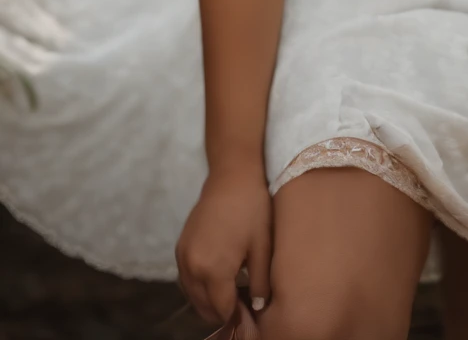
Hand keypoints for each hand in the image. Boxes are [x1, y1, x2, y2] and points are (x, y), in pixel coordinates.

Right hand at [175, 164, 272, 326]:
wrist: (232, 176)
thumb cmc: (252, 209)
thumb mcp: (262, 247)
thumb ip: (259, 283)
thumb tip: (258, 307)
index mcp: (213, 270)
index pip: (222, 309)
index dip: (237, 315)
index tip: (250, 311)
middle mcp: (192, 267)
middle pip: (203, 307)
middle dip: (221, 311)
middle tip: (242, 303)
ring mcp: (182, 257)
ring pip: (191, 295)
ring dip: (208, 300)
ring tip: (231, 293)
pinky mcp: (179, 247)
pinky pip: (185, 279)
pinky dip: (198, 286)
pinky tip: (216, 280)